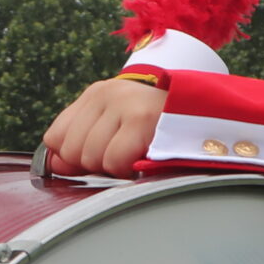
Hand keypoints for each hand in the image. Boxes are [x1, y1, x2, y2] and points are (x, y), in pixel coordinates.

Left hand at [43, 78, 169, 177]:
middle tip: (125, 154)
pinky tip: (143, 158)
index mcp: (95, 95)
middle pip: (71, 152)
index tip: (102, 155)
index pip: (55, 138)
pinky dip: (127, 169)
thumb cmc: (161, 127)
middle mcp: (106, 94)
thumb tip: (55, 165)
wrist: (208, 110)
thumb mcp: (118, 129)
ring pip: (91, 159)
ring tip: (137, 154)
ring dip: (114, 167)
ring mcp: (123, 104)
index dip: (75, 157)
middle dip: (96, 163)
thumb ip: (82, 144)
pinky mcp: (140, 118)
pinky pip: (114, 161)